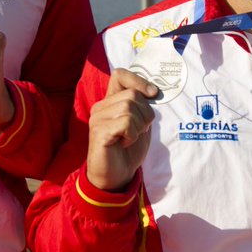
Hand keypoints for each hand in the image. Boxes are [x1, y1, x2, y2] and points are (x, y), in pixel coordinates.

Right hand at [86, 69, 158, 191]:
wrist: (116, 176)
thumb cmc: (128, 151)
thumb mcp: (140, 124)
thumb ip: (142, 107)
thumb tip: (153, 91)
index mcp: (110, 102)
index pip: (120, 75)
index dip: (138, 80)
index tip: (153, 93)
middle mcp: (101, 107)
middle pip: (132, 95)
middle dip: (145, 113)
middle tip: (139, 131)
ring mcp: (98, 119)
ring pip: (129, 107)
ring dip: (139, 126)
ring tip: (130, 138)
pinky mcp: (99, 132)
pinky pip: (126, 123)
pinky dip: (132, 135)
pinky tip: (124, 143)